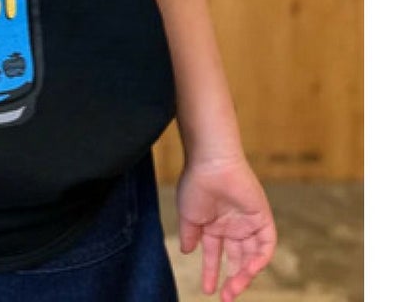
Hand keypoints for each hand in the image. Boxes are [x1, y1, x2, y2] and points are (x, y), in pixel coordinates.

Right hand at [176, 155, 276, 300]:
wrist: (210, 164)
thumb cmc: (196, 184)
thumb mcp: (188, 216)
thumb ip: (190, 235)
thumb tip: (186, 251)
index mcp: (213, 224)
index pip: (214, 254)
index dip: (210, 272)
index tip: (207, 290)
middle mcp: (231, 225)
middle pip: (236, 259)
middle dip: (232, 280)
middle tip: (226, 298)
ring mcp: (247, 222)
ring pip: (251, 256)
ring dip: (245, 274)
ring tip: (234, 288)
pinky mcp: (262, 217)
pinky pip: (266, 245)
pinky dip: (260, 259)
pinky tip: (249, 270)